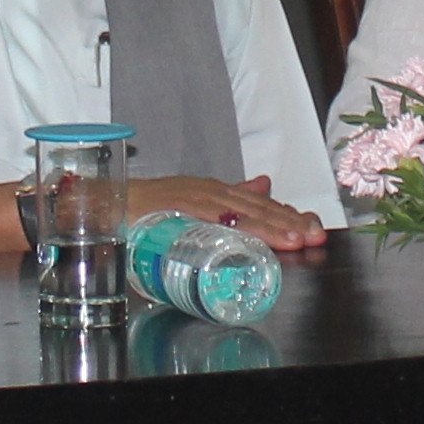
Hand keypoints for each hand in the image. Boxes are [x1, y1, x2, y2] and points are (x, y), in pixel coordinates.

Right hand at [134, 173, 324, 253]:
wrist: (106, 201)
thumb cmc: (147, 208)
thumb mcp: (193, 201)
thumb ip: (229, 196)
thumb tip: (264, 185)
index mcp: (215, 192)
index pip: (259, 204)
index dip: (287, 215)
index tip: (312, 226)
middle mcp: (210, 192)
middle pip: (258, 208)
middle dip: (290, 222)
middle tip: (317, 235)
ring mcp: (197, 200)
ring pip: (244, 214)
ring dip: (274, 227)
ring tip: (300, 239)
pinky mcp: (182, 210)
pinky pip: (218, 221)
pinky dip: (243, 229)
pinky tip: (263, 238)